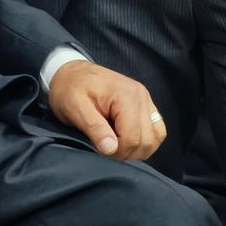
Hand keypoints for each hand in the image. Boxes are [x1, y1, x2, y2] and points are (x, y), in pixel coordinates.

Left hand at [47, 60, 166, 162]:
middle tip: (106, 148)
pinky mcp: (145, 105)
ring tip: (116, 145)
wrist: (70, 74)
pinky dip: (143, 141)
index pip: (132, 138)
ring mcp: (145, 100)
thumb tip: (111, 149)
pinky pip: (155, 130)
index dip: (117, 152)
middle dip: (127, 152)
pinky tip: (125, 139)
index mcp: (126, 95)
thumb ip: (94, 128)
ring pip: (156, 137)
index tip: (100, 149)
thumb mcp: (75, 108)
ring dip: (137, 148)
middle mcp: (141, 96)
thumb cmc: (70, 89)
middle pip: (147, 140)